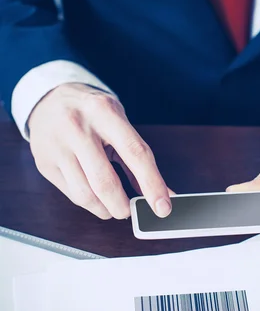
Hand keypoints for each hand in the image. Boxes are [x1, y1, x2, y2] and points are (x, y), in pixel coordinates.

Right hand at [28, 83, 172, 219]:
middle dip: (123, 206)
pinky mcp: (44, 163)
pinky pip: (71, 194)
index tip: (163, 207)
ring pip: (85, 194)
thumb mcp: (118, 122)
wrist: (50, 99)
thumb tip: (162, 193)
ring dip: (105, 209)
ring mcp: (57, 146)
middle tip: (130, 211)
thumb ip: (138, 156)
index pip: (135, 153)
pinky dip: (89, 202)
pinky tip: (95, 196)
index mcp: (104, 112)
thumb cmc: (91, 112)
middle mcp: (78, 127)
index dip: (152, 184)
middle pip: (105, 182)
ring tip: (113, 206)